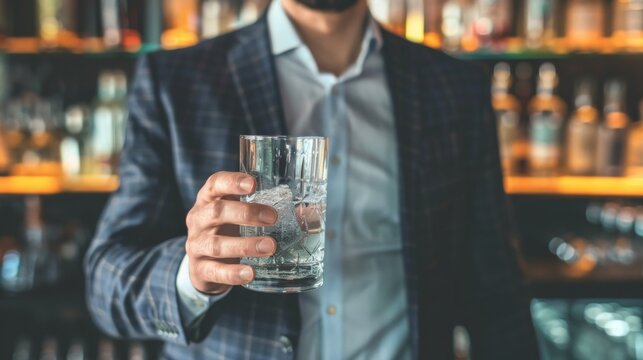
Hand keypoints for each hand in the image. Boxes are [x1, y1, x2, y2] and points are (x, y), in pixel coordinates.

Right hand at [185, 171, 277, 294]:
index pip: (215, 184)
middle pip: (216, 212)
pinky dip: (233, 273)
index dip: (232, 182)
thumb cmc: (229, 230)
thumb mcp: (241, 216)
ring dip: (245, 245)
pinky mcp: (200, 269)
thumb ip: (268, 210)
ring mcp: (196, 245)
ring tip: (270, 246)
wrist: (203, 264)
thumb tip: (308, 212)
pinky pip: (215, 271)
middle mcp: (199, 219)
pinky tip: (250, 273)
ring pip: (217, 244)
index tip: (253, 183)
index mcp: (209, 199)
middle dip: (245, 213)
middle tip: (273, 217)